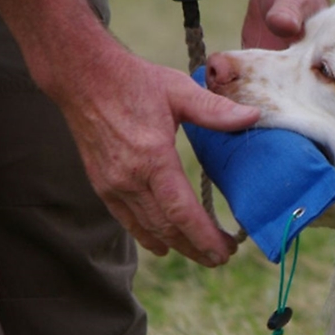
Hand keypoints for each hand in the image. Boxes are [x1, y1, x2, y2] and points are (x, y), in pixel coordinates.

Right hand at [53, 45, 259, 264]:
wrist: (81, 77)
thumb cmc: (132, 80)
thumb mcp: (178, 90)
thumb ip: (215, 110)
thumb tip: (253, 116)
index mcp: (153, 157)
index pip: (182, 211)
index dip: (205, 236)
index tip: (227, 249)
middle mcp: (130, 178)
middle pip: (168, 228)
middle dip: (197, 247)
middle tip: (223, 257)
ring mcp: (112, 184)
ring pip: (148, 228)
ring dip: (177, 246)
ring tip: (202, 255)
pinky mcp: (101, 185)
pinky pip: (127, 220)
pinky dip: (147, 236)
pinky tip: (163, 246)